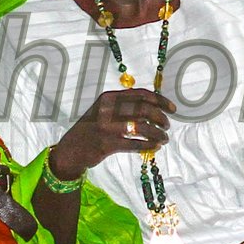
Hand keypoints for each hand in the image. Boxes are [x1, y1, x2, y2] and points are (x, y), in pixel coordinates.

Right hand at [49, 88, 173, 182]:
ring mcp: (107, 127)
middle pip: (144, 109)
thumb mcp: (103, 109)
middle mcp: (108, 110)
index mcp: (109, 97)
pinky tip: (155, 147)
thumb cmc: (92, 128)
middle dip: (161, 118)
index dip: (160, 100)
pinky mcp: (108, 145)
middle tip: (167, 125)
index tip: (172, 109)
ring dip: (158, 133)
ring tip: (163, 138)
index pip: (141, 94)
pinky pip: (135, 144)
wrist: (71, 149)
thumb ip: (124, 104)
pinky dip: (149, 145)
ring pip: (142, 127)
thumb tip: (154, 104)